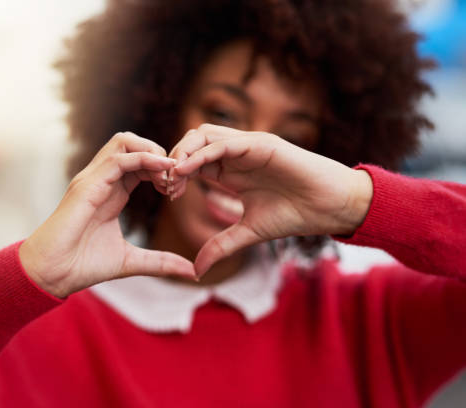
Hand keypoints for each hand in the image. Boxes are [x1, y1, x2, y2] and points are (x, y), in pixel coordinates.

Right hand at [19, 132, 195, 297]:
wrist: (52, 273)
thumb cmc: (83, 265)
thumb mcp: (132, 261)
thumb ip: (161, 262)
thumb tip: (192, 272)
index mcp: (111, 191)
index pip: (139, 162)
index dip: (162, 168)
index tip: (177, 188)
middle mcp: (101, 179)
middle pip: (132, 143)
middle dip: (160, 153)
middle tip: (176, 177)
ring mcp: (92, 179)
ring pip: (124, 141)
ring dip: (152, 150)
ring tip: (169, 172)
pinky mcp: (87, 185)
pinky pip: (118, 158)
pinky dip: (143, 158)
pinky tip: (162, 171)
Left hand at [166, 124, 372, 275]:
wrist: (329, 208)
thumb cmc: (292, 216)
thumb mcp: (247, 233)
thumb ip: (220, 247)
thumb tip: (195, 271)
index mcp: (230, 171)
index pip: (192, 162)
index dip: (175, 175)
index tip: (167, 196)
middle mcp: (235, 154)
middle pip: (192, 143)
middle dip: (173, 161)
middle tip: (166, 186)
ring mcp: (248, 146)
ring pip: (204, 135)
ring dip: (183, 152)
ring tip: (173, 177)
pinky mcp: (261, 143)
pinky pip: (224, 142)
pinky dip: (202, 153)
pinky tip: (187, 170)